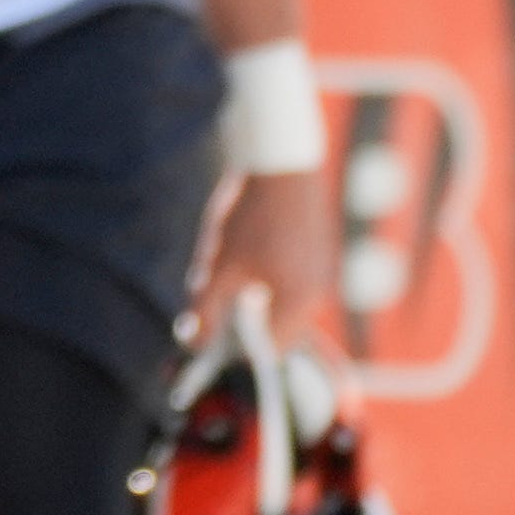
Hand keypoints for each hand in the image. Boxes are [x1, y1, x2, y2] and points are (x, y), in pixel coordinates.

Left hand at [191, 168, 335, 346]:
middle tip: (211, 301)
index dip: (239, 352)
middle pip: (277, 329)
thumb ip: (206, 309)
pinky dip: (267, 280)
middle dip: (242, 322)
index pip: (271, 352)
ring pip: (282, 304)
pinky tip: (245, 252)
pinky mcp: (319, 254)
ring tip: (226, 268)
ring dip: (253, 299)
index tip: (211, 342)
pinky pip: (291, 282)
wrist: (282, 161)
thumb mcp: (220, 265)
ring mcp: (322, 273)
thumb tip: (193, 345)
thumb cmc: (250, 215)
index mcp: (298, 304)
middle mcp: (318, 294)